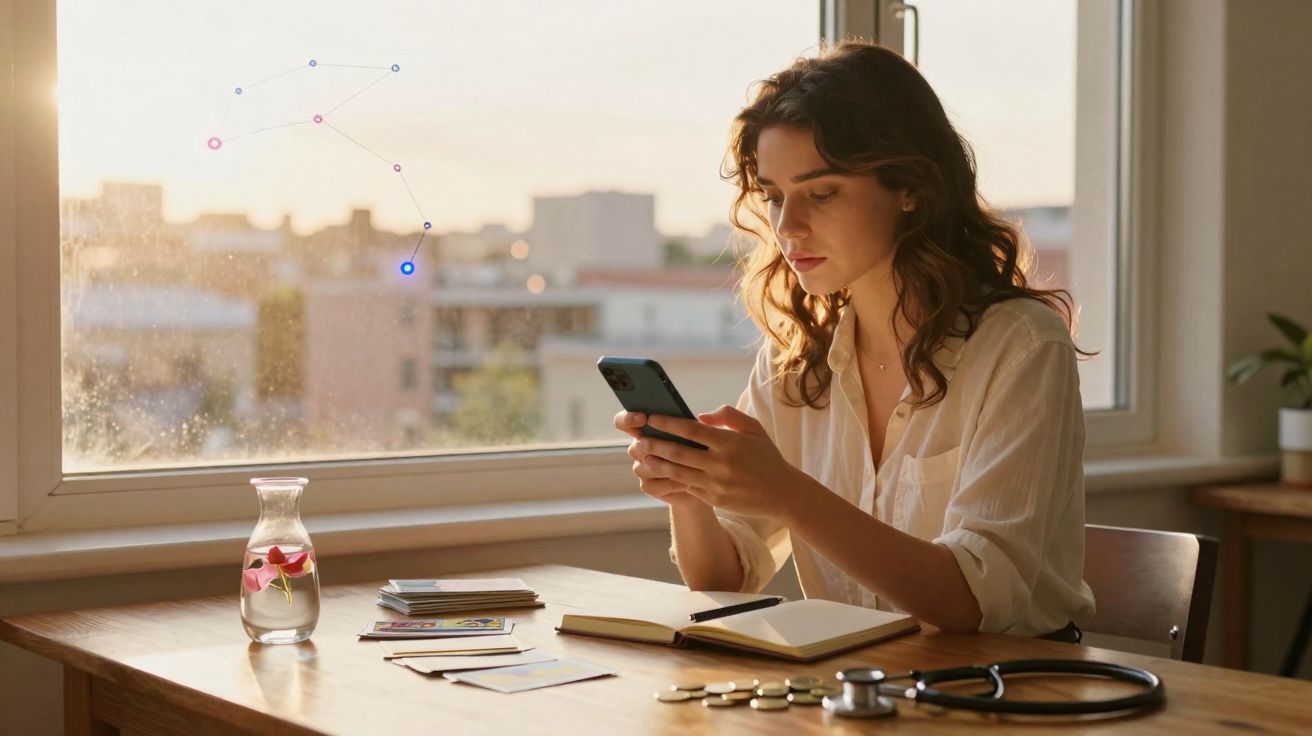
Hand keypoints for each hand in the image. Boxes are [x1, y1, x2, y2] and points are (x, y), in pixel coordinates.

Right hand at [614, 410, 705, 508]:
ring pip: (641, 468)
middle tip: (655, 444)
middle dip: (646, 446)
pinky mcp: (650, 486)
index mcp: (649, 429)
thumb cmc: (706, 450)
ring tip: (682, 466)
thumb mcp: (709, 432)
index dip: (629, 418)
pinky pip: (650, 485)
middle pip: (633, 447)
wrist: (709, 482)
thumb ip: (711, 419)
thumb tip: (703, 418)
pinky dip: (668, 484)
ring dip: (660, 467)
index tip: (644, 418)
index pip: (625, 421)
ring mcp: (644, 468)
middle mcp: (642, 448)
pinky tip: (686, 483)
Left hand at [639, 405, 811, 519]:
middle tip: (639, 439)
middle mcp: (720, 463)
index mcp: (728, 442)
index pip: (690, 430)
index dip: (667, 423)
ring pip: (678, 472)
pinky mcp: (714, 499)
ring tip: (643, 458)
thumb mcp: (754, 429)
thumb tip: (700, 417)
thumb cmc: (766, 457)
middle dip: (655, 444)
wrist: (782, 493)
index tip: (652, 418)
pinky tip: (661, 474)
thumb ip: (728, 416)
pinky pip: (688, 487)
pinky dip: (673, 480)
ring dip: (658, 464)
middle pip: (678, 452)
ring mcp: (716, 484)